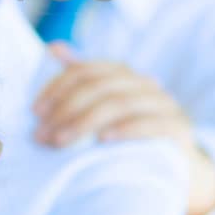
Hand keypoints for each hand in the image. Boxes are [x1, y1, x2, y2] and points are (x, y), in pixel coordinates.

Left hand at [32, 48, 196, 150]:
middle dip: (66, 110)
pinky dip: (125, 129)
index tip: (35, 111)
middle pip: (99, 87)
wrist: (178, 166)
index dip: (57, 87)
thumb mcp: (105, 108)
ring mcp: (164, 104)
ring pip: (120, 104)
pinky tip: (103, 140)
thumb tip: (53, 48)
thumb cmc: (131, 135)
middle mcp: (144, 84)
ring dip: (85, 122)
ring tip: (61, 141)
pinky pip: (151, 124)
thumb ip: (82, 79)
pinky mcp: (178, 128)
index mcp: (124, 75)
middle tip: (42, 135)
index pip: (85, 71)